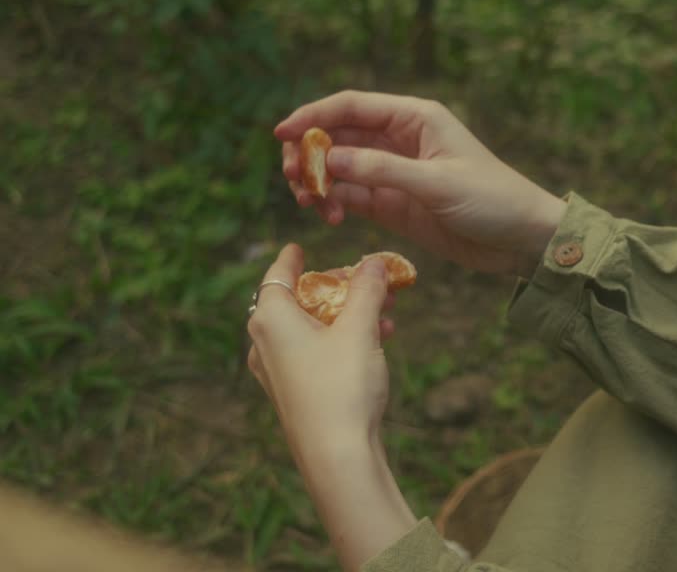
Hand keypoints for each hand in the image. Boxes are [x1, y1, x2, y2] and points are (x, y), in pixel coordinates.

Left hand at [247, 244, 392, 454]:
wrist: (336, 455)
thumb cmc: (341, 386)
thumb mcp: (359, 329)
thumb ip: (367, 290)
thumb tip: (373, 262)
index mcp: (271, 319)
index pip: (278, 274)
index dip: (292, 259)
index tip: (298, 246)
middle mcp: (265, 342)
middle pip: (299, 300)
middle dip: (339, 289)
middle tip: (368, 281)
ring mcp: (276, 370)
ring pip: (312, 328)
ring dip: (348, 315)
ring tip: (386, 313)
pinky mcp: (293, 392)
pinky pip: (315, 353)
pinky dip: (341, 340)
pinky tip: (377, 341)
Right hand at [277, 90, 567, 276]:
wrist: (523, 239)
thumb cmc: (492, 199)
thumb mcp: (437, 183)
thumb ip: (383, 170)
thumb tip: (331, 158)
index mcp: (415, 118)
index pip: (351, 107)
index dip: (312, 116)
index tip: (281, 135)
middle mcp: (401, 140)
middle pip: (338, 136)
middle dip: (310, 153)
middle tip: (293, 178)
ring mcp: (395, 172)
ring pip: (340, 167)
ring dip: (319, 181)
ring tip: (310, 202)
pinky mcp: (396, 204)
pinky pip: (353, 195)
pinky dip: (335, 203)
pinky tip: (330, 216)